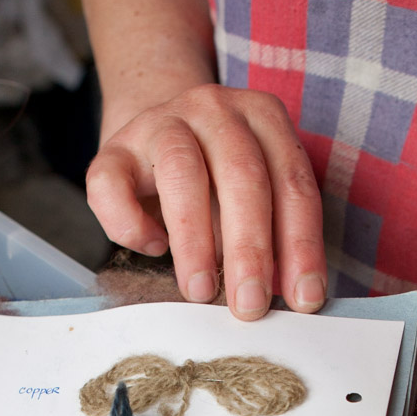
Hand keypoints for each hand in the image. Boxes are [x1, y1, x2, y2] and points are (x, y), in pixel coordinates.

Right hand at [86, 84, 326, 320]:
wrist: (157, 138)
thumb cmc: (217, 180)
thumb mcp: (259, 197)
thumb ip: (275, 236)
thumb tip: (289, 297)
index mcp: (264, 118)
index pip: (293, 184)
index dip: (301, 245)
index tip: (303, 298)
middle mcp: (216, 110)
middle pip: (242, 175)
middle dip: (250, 249)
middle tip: (250, 305)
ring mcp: (162, 121)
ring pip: (181, 172)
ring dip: (194, 239)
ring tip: (201, 291)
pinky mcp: (114, 147)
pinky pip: (113, 184)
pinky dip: (132, 224)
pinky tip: (154, 248)